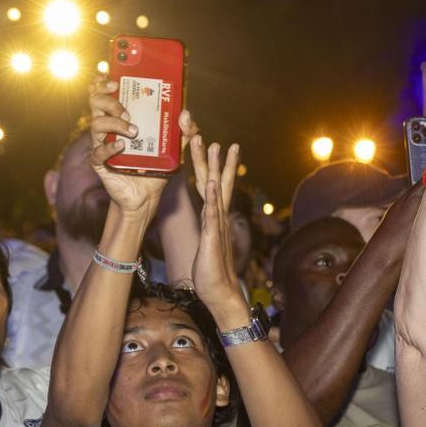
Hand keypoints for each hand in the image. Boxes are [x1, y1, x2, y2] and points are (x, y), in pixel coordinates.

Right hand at [86, 76, 171, 215]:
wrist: (147, 196)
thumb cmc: (157, 167)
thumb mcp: (175, 148)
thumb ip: (184, 131)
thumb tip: (186, 113)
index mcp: (121, 117)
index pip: (105, 92)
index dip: (103, 82)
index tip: (115, 80)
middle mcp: (109, 127)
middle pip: (96, 102)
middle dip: (110, 101)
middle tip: (127, 110)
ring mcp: (102, 144)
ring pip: (96, 124)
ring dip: (114, 123)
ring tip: (134, 131)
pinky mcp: (100, 163)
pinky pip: (97, 152)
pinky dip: (109, 148)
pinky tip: (122, 147)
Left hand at [187, 132, 243, 320]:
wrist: (220, 292)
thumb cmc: (210, 270)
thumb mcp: (205, 243)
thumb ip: (207, 226)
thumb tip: (206, 215)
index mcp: (214, 217)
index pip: (212, 184)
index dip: (212, 164)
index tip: (213, 142)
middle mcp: (218, 217)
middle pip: (216, 180)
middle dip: (213, 156)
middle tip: (207, 134)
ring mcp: (217, 226)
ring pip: (215, 191)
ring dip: (215, 167)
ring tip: (215, 146)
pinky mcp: (212, 238)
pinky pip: (212, 214)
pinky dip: (211, 197)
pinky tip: (209, 182)